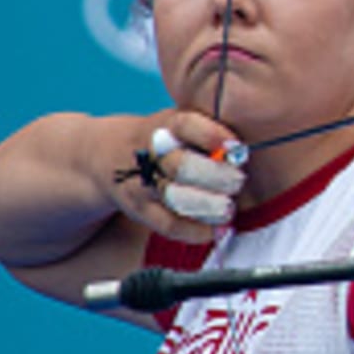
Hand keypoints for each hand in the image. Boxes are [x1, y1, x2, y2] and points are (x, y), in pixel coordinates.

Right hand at [111, 109, 246, 244]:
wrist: (110, 154)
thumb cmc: (163, 138)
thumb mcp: (179, 122)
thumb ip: (208, 132)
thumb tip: (243, 152)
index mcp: (166, 124)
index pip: (187, 125)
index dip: (213, 136)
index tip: (237, 148)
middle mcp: (151, 153)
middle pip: (182, 166)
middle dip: (215, 177)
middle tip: (237, 182)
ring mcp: (143, 183)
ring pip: (175, 198)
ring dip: (206, 206)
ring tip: (228, 209)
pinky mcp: (141, 210)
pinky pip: (168, 225)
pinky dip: (195, 231)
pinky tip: (216, 231)